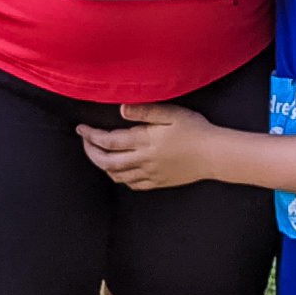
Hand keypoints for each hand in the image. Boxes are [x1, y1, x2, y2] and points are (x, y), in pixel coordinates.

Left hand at [77, 103, 215, 189]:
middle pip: (107, 162)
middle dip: (90, 152)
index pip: (108, 141)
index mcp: (144, 141)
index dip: (90, 136)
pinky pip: (133, 185)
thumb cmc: (195, 129)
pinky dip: (120, 179)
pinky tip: (120, 171)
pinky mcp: (158, 182)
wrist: (214, 154)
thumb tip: (120, 109)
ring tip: (98, 154)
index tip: (81, 128)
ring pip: (117, 176)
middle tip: (84, 141)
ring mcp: (150, 174)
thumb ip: (144, 111)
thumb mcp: (171, 113)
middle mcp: (143, 160)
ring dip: (102, 166)